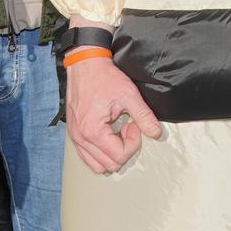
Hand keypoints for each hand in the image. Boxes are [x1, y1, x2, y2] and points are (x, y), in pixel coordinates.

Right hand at [64, 55, 161, 174]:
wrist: (84, 64)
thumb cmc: (104, 78)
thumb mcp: (129, 95)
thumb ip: (144, 116)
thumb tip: (156, 133)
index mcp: (93, 131)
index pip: (120, 155)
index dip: (133, 142)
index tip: (133, 123)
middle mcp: (81, 138)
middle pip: (109, 164)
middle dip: (123, 148)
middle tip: (126, 126)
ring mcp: (75, 137)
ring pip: (97, 165)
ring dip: (112, 153)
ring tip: (116, 131)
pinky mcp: (74, 134)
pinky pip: (87, 156)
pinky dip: (100, 152)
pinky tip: (108, 134)